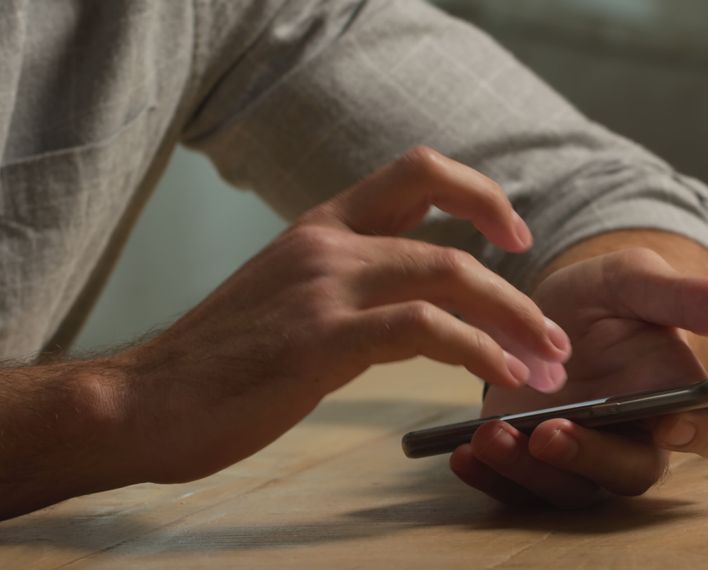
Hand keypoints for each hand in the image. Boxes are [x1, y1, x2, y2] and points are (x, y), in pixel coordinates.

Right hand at [103, 147, 569, 484]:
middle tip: (555, 335)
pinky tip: (502, 377)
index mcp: (323, 226)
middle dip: (518, 287)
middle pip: (452, 233)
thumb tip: (417, 298)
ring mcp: (325, 285)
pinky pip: (425, 329)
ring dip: (515, 321)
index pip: (417, 172)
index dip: (479, 192)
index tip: (514, 236)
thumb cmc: (222, 360)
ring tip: (548, 366)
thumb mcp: (290, 296)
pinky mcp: (322, 338)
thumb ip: (350, 281)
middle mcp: (329, 242)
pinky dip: (478, 351)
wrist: (143, 401)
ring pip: (451, 276)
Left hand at [449, 248, 707, 507]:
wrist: (542, 311)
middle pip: (631, 471)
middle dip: (592, 457)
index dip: (699, 433)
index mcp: (680, 397)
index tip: (668, 418)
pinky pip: (521, 488)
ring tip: (492, 435)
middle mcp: (638, 439)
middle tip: (552, 431)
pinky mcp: (536, 464)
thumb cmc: (604, 298)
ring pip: (572, 487)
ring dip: (532, 470)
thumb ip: (687, 297)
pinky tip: (464, 453)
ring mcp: (586, 456)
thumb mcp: (636, 281)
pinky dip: (493, 476)